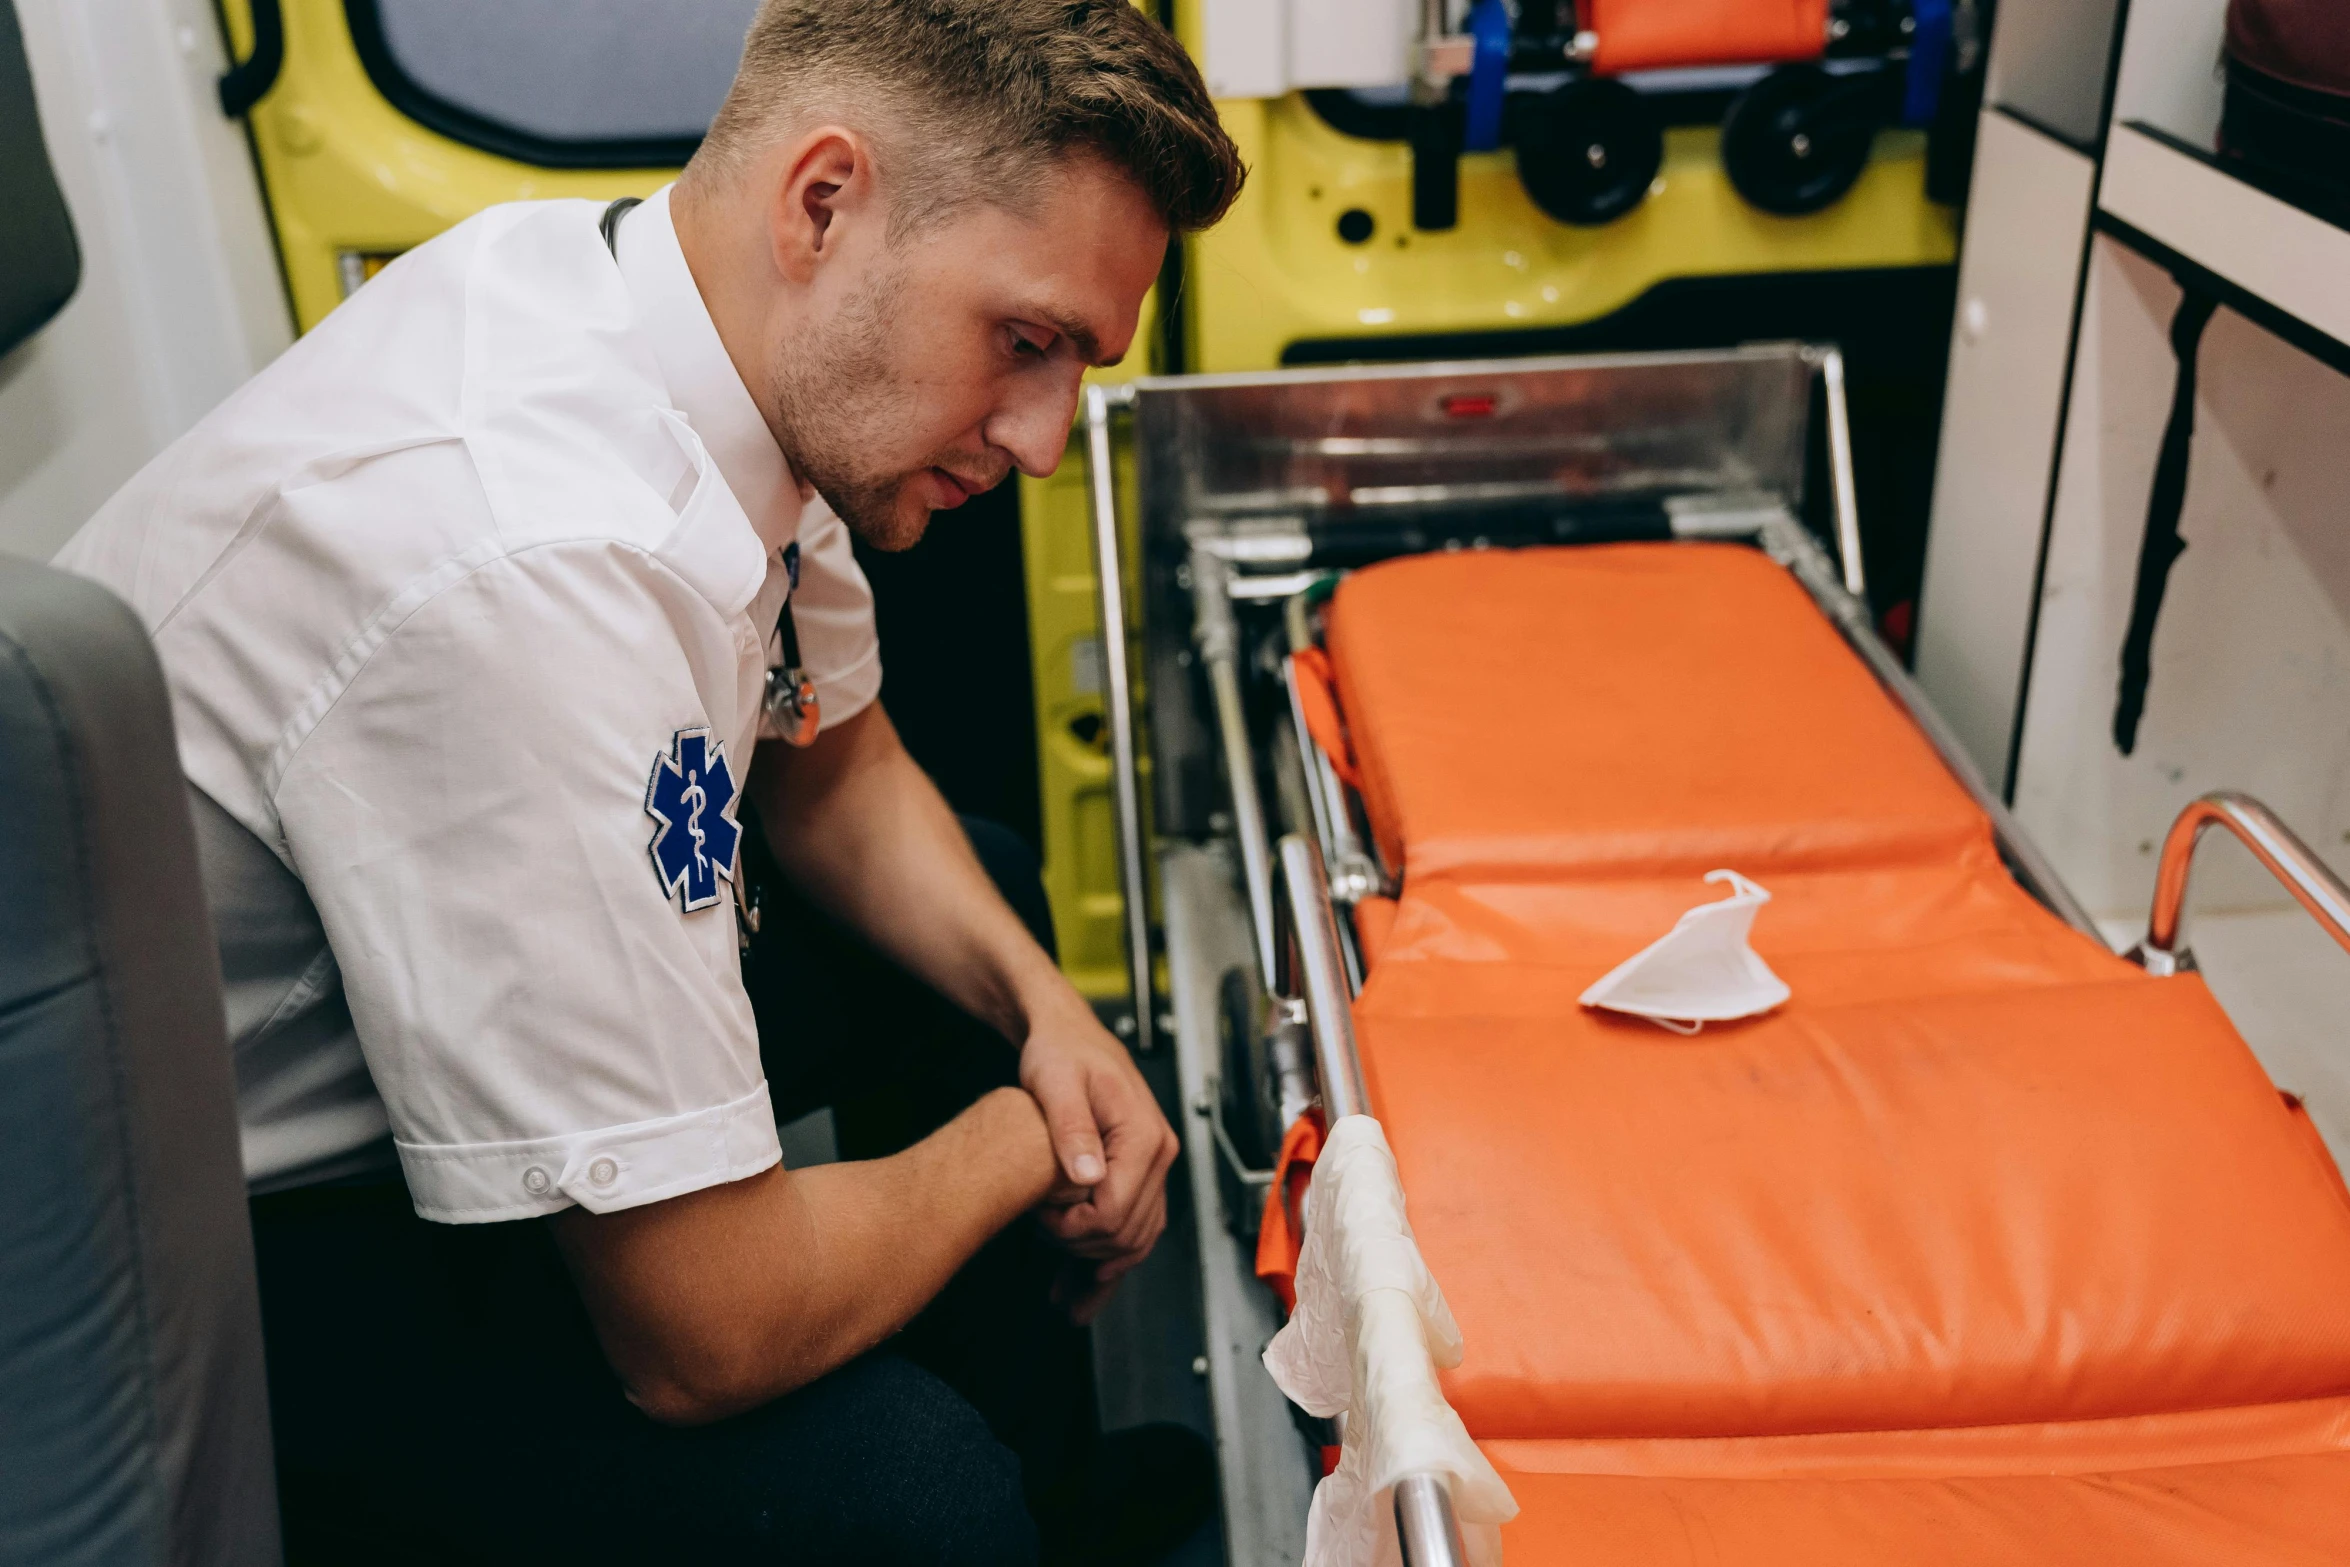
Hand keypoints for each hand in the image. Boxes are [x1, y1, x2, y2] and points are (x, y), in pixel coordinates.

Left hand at [1019, 989, 1178, 1321]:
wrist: (1066, 1034)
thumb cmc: (1060, 1051)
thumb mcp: (1055, 1083)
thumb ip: (1072, 1129)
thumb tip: (1088, 1176)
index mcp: (1143, 1135)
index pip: (1117, 1210)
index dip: (1077, 1230)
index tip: (1041, 1222)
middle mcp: (1157, 1153)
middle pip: (1130, 1233)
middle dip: (1085, 1253)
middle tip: (1042, 1244)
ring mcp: (1152, 1165)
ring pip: (1135, 1239)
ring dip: (1101, 1272)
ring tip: (1067, 1300)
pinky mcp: (1138, 1173)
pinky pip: (1132, 1226)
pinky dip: (1108, 1259)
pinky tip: (1082, 1286)